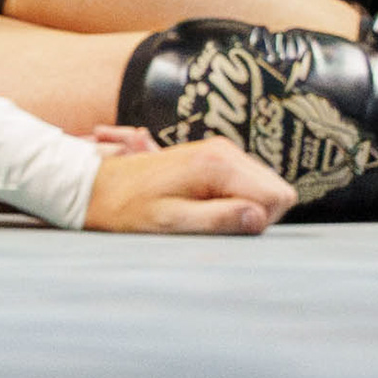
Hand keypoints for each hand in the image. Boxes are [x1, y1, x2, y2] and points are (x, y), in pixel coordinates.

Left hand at [80, 131, 292, 234]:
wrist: (98, 186)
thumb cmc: (129, 209)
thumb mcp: (171, 223)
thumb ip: (217, 220)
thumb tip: (259, 218)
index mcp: (217, 164)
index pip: (278, 197)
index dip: (260, 221)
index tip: (225, 227)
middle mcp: (224, 150)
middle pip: (277, 191)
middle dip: (255, 215)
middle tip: (211, 222)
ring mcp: (221, 151)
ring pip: (264, 188)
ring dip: (243, 208)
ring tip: (202, 213)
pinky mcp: (215, 158)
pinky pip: (247, 184)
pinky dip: (233, 201)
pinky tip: (202, 205)